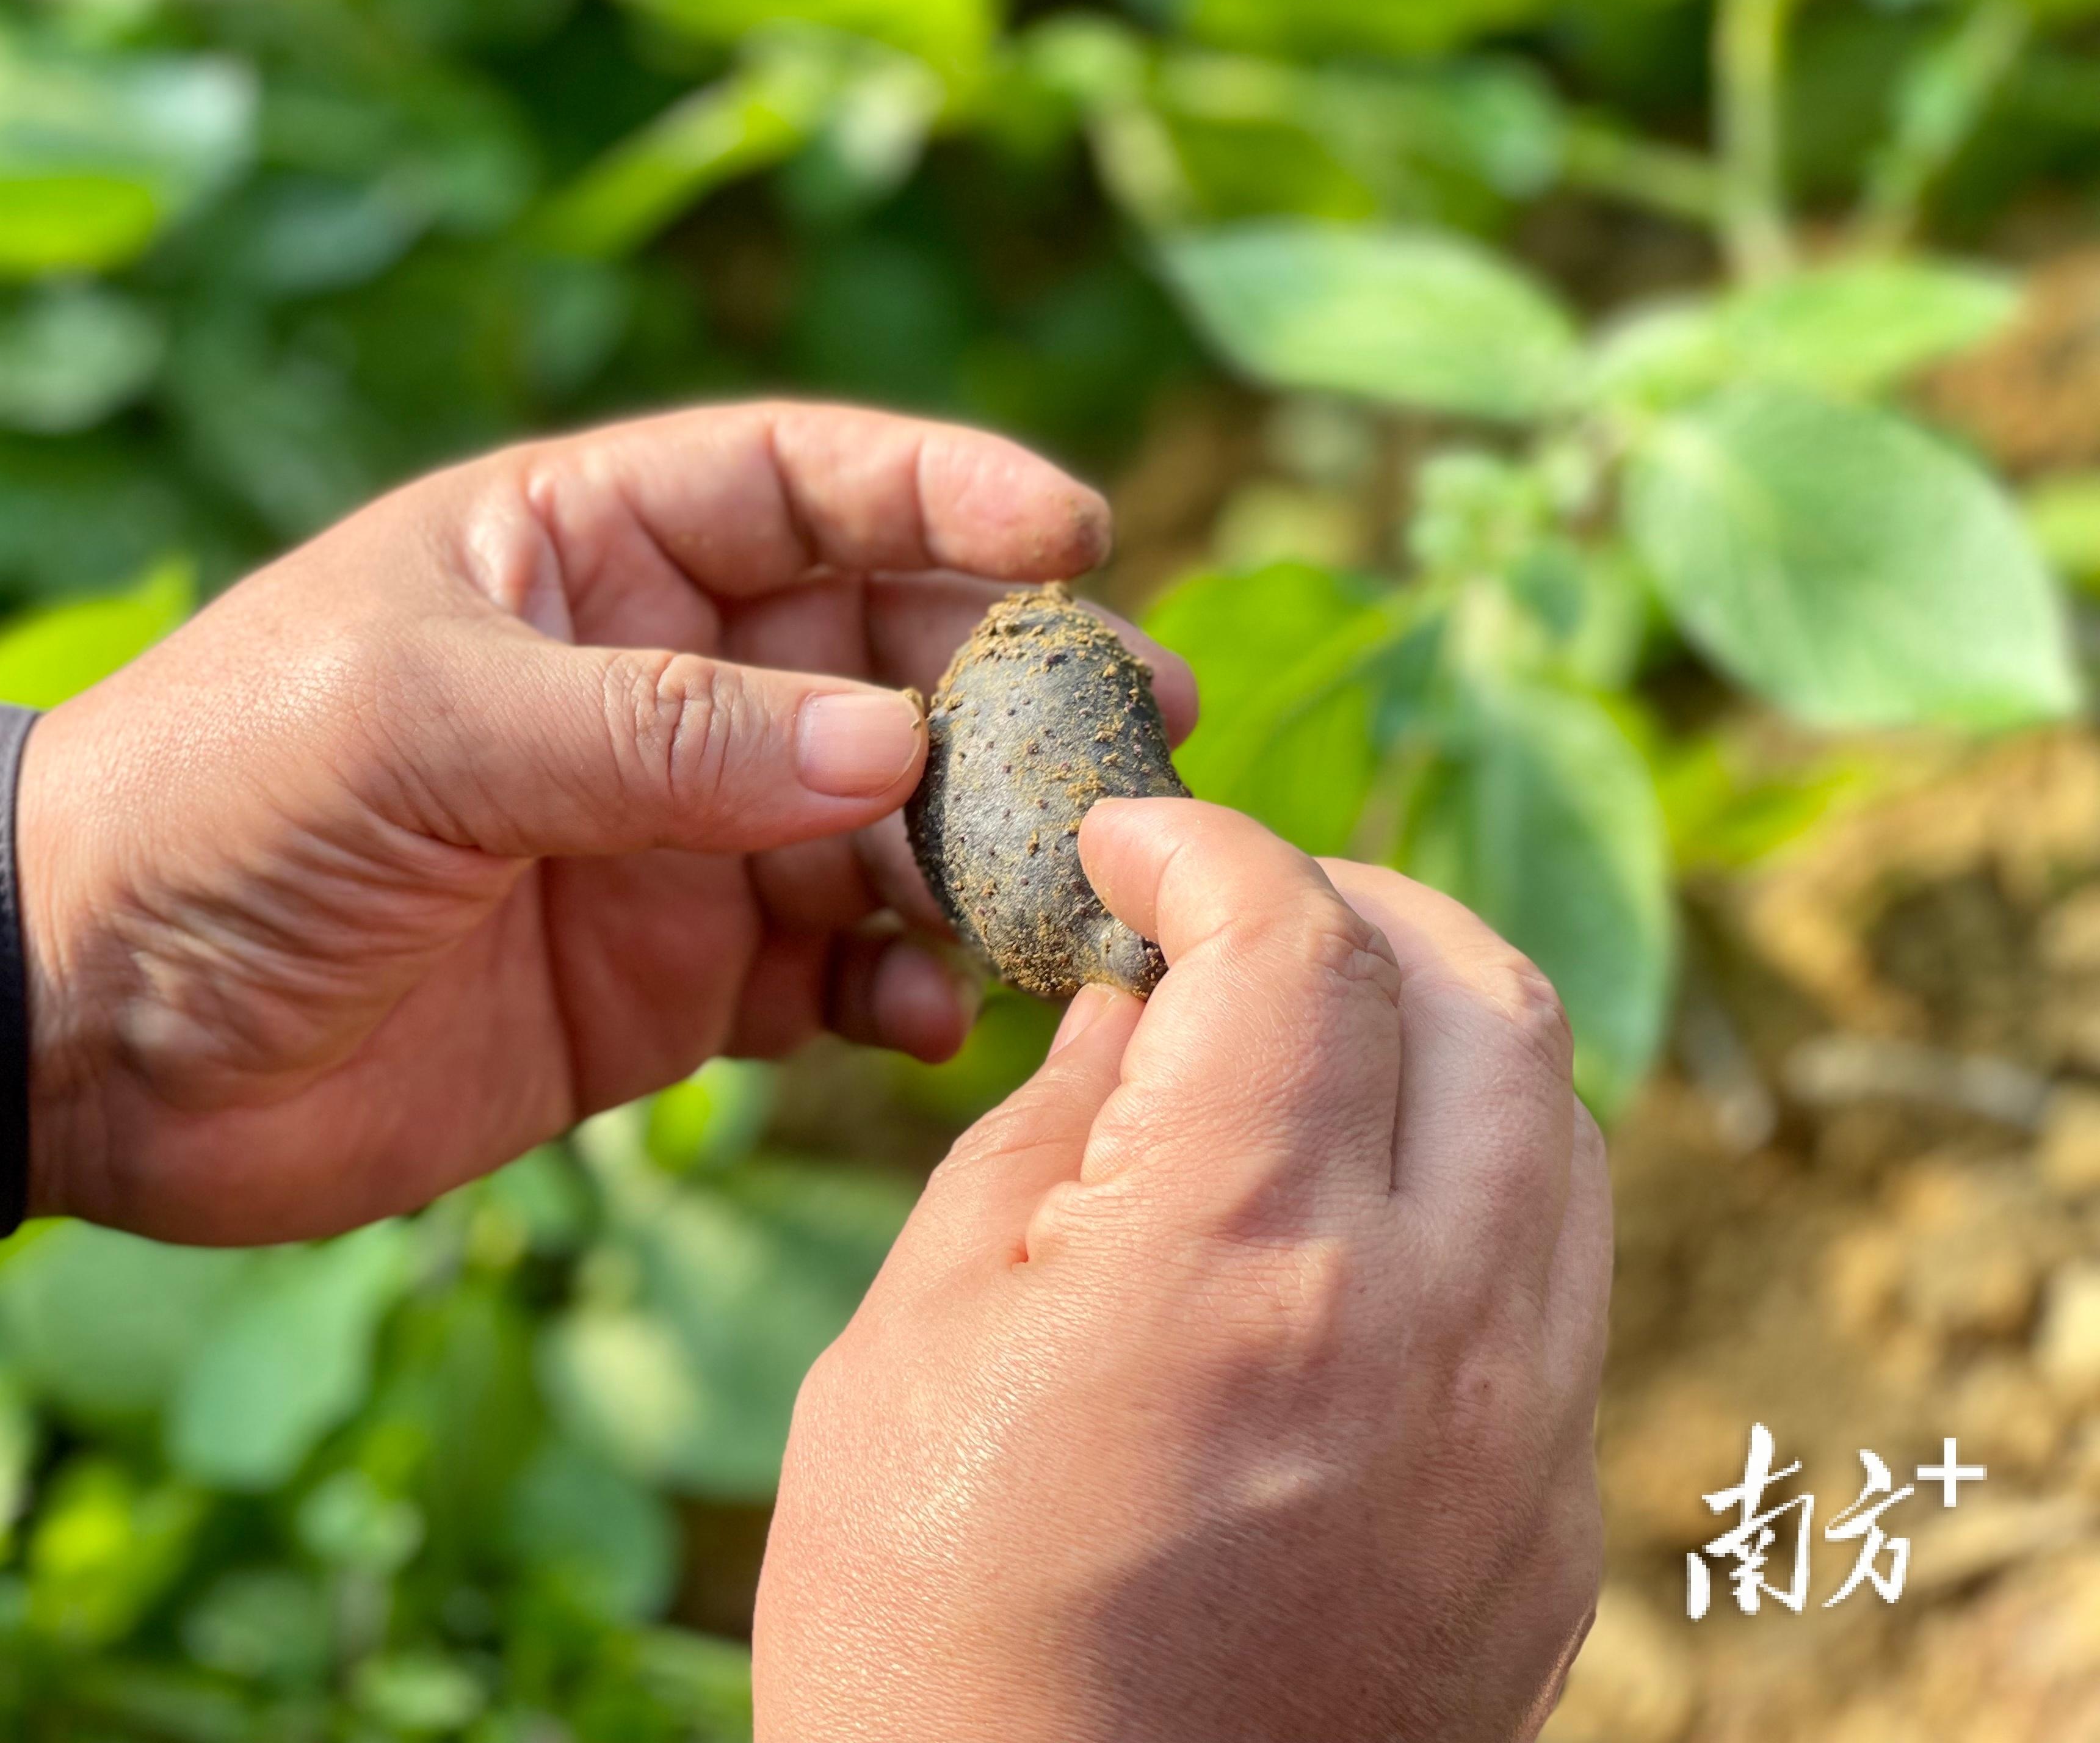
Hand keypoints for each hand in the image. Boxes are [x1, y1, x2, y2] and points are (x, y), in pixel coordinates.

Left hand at [14, 403, 1191, 1243]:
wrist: (88, 1030)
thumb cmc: (218, 809)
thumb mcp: (419, 729)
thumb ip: (657, 736)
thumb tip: (895, 750)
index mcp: (580, 554)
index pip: (801, 483)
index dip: (945, 494)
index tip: (1079, 532)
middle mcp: (648, 683)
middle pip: (883, 656)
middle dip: (1013, 689)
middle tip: (1138, 735)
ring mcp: (667, 842)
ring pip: (883, 826)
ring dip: (982, 857)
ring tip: (1067, 900)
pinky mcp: (667, 989)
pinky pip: (828, 977)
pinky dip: (899, 992)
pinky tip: (936, 1018)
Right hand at [753, 800, 1608, 1741]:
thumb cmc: (923, 1628)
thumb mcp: (914, 1342)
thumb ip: (1042, 1138)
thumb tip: (1129, 1007)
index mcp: (1238, 1263)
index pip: (1290, 942)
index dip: (1204, 848)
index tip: (1130, 844)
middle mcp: (1429, 1335)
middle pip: (1485, 996)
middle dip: (1353, 904)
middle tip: (1232, 915)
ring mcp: (1518, 1448)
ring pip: (1558, 1131)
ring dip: (1438, 1036)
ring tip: (1303, 1051)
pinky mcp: (1545, 1538)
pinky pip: (1557, 1288)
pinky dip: (1467, 1191)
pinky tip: (1345, 1225)